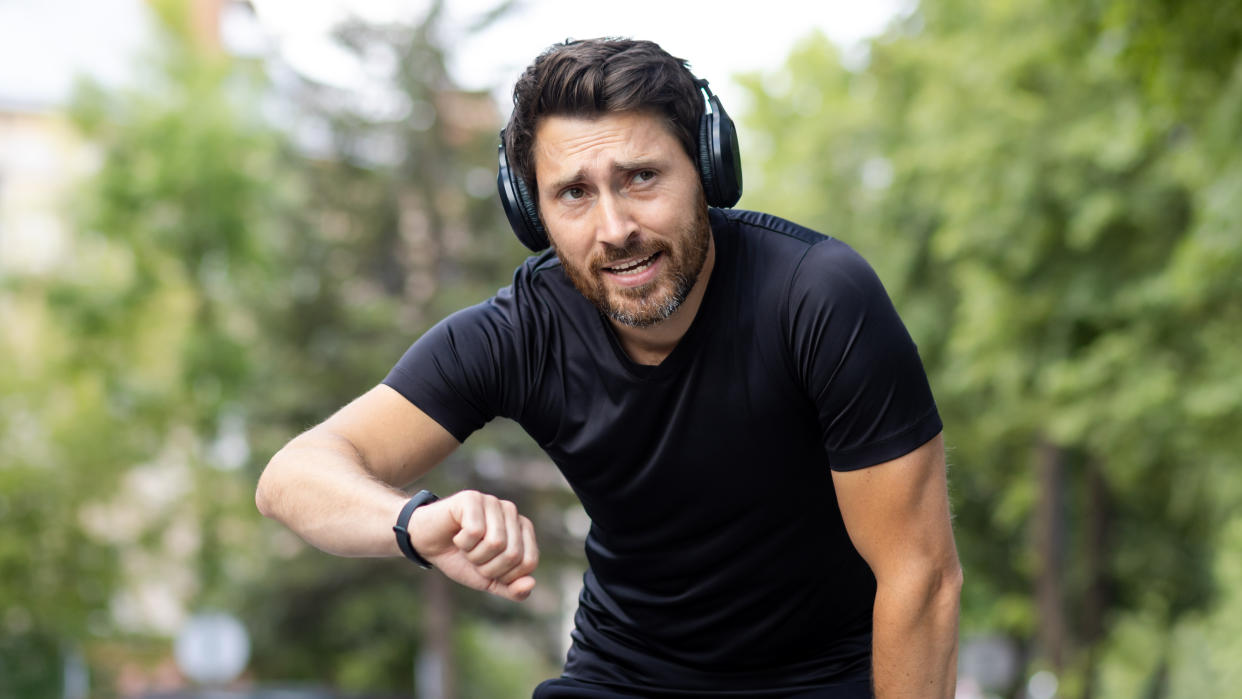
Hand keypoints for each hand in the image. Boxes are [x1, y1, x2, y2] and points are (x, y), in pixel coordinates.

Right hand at [407, 490, 539, 601]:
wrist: (426, 544)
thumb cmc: (459, 559)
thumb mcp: (488, 581)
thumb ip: (512, 588)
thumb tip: (530, 584)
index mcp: (522, 529)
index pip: (528, 562)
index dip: (505, 576)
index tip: (488, 568)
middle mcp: (511, 512)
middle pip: (513, 554)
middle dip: (488, 567)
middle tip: (473, 557)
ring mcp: (492, 502)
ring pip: (496, 543)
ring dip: (474, 555)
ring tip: (465, 546)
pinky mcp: (472, 498)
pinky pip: (475, 532)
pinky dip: (462, 542)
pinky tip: (456, 534)